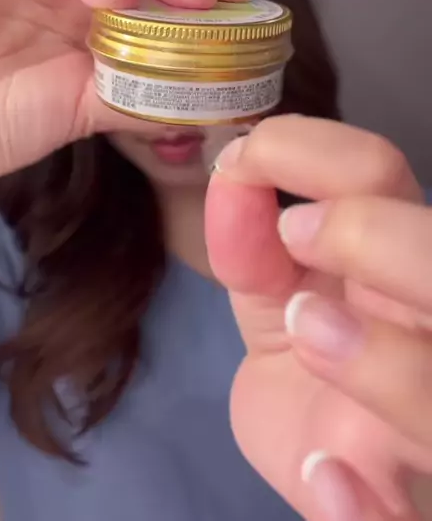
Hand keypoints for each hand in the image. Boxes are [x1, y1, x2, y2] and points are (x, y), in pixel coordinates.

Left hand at [206, 116, 430, 519]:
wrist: (326, 481)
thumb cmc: (314, 374)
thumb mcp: (274, 304)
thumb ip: (250, 251)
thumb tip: (230, 179)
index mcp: (395, 275)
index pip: (382, 178)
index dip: (317, 157)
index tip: (243, 168)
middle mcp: (426, 335)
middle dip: (374, 237)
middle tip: (296, 237)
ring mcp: (423, 430)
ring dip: (383, 360)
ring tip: (308, 333)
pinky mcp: (404, 507)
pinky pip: (402, 517)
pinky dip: (370, 509)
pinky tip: (326, 480)